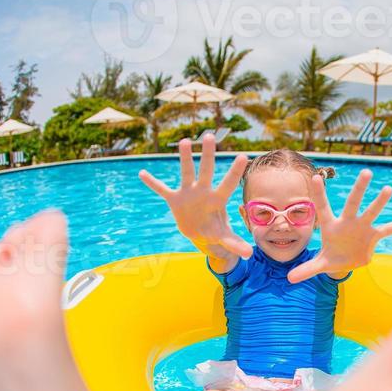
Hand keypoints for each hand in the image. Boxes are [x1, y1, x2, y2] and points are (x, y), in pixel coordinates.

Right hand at [138, 135, 252, 259]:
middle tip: (210, 136)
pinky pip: (162, 189)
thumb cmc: (215, 231)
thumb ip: (235, 244)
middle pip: (206, 170)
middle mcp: (203, 191)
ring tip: (185, 141)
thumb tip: (249, 254)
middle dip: (208, 154)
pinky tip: (142, 173)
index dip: (235, 171)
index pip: (228, 184)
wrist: (200, 233)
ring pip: (186, 172)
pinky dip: (153, 183)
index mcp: (217, 200)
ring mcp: (188, 193)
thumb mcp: (225, 238)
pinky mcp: (175, 199)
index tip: (244, 156)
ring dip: (185, 158)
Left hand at [287, 169, 391, 283]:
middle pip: (353, 203)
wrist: (345, 262)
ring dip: (379, 202)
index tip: (315, 177)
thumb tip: (289, 279)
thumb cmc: (330, 257)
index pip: (322, 207)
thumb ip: (306, 269)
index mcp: (331, 225)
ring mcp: (361, 227)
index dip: (319, 194)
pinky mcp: (373, 236)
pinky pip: (386, 230)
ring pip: (371, 212)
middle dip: (359, 189)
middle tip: (366, 172)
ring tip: (388, 189)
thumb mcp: (319, 264)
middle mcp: (348, 222)